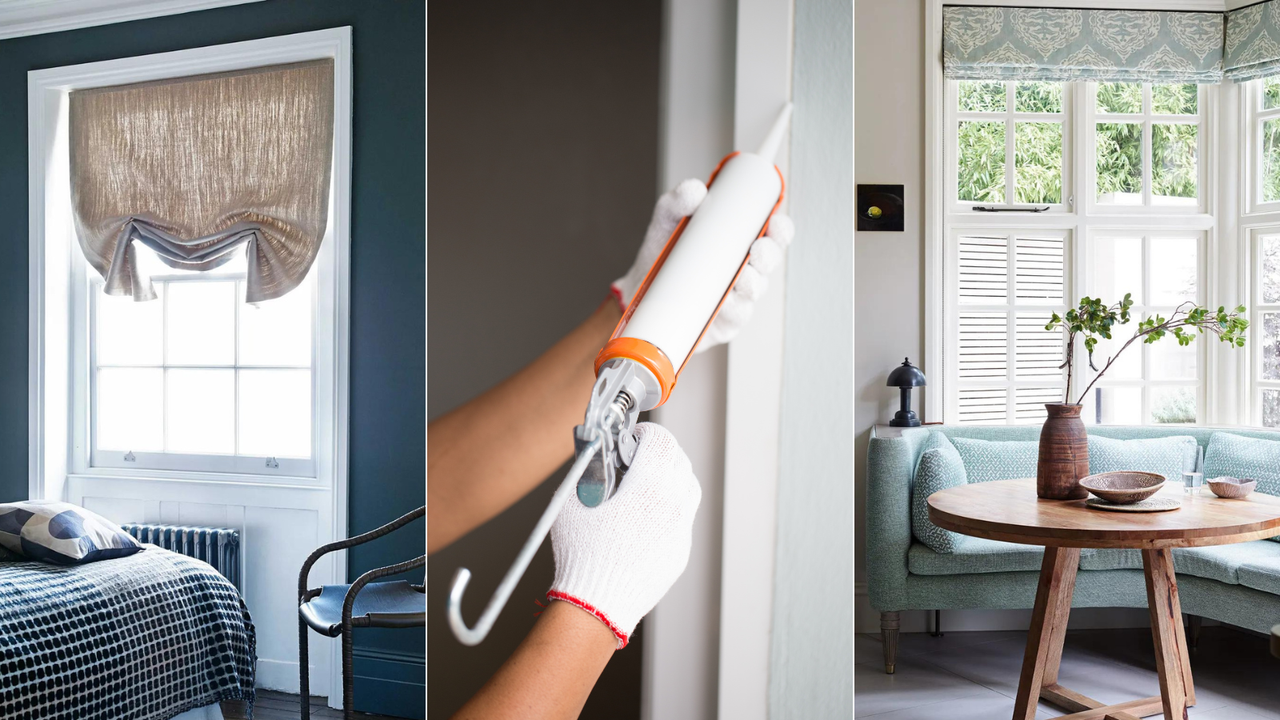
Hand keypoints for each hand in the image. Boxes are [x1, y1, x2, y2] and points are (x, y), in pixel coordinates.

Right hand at [546, 422, 699, 647]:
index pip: (662, 442)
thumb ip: (584, 472)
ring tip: (645, 481)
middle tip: (637, 454)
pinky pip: (683, 518)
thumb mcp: (571, 504)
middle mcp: (672, 509)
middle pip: (680, 461)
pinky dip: (671, 506)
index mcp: (648, 490)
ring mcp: (680, 532)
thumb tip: (591, 453)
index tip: (634, 436)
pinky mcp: (679, 553)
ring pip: (689, 489)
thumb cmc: (582, 556)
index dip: (647, 432)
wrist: (597, 606)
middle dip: (660, 451)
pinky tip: (645, 515)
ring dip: (671, 476)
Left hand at [610, 179, 793, 350]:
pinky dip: (735, 308)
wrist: (637, 294)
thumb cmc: (660, 257)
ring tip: (741, 278)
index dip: (780, 230)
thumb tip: (695, 190)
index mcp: (737, 241)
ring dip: (754, 283)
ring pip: (757, 289)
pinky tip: (727, 302)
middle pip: (770, 261)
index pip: (771, 234)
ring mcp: (736, 296)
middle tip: (756, 250)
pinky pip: (737, 315)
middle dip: (770, 255)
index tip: (775, 224)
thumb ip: (677, 202)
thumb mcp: (666, 222)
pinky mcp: (724, 321)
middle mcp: (742, 268)